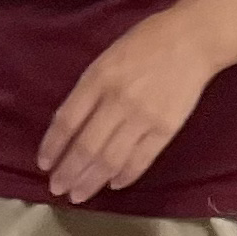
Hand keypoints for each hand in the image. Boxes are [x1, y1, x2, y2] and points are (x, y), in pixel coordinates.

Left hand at [38, 1, 221, 203]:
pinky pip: (140, 160)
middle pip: (86, 147)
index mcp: (99, 78)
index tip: (44, 164)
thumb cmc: (147, 42)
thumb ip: (91, 89)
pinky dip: (124, 176)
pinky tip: (113, 185)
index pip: (67, 120)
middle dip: (68, 172)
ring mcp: (142, 118)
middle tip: (57, 190)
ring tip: (78, 196)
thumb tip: (73, 125)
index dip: (53, 146)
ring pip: (110, 160)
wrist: (192, 39)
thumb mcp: (108, 57)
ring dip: (91, 181)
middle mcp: (117, 101)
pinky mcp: (164, 130)